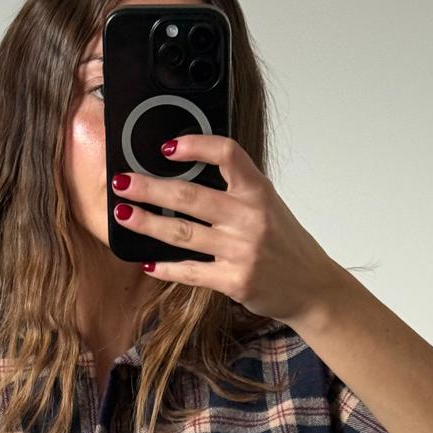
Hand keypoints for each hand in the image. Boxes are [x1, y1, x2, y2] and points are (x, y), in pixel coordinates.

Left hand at [111, 133, 344, 329]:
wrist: (310, 287)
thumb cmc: (285, 244)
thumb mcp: (267, 206)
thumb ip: (234, 191)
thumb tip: (186, 175)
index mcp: (258, 191)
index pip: (227, 154)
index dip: (195, 145)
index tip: (167, 146)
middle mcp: (250, 217)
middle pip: (189, 195)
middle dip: (149, 187)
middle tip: (121, 182)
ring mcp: (241, 250)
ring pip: (182, 232)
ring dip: (147, 223)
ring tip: (122, 214)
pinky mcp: (234, 280)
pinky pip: (190, 271)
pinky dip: (166, 268)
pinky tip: (148, 262)